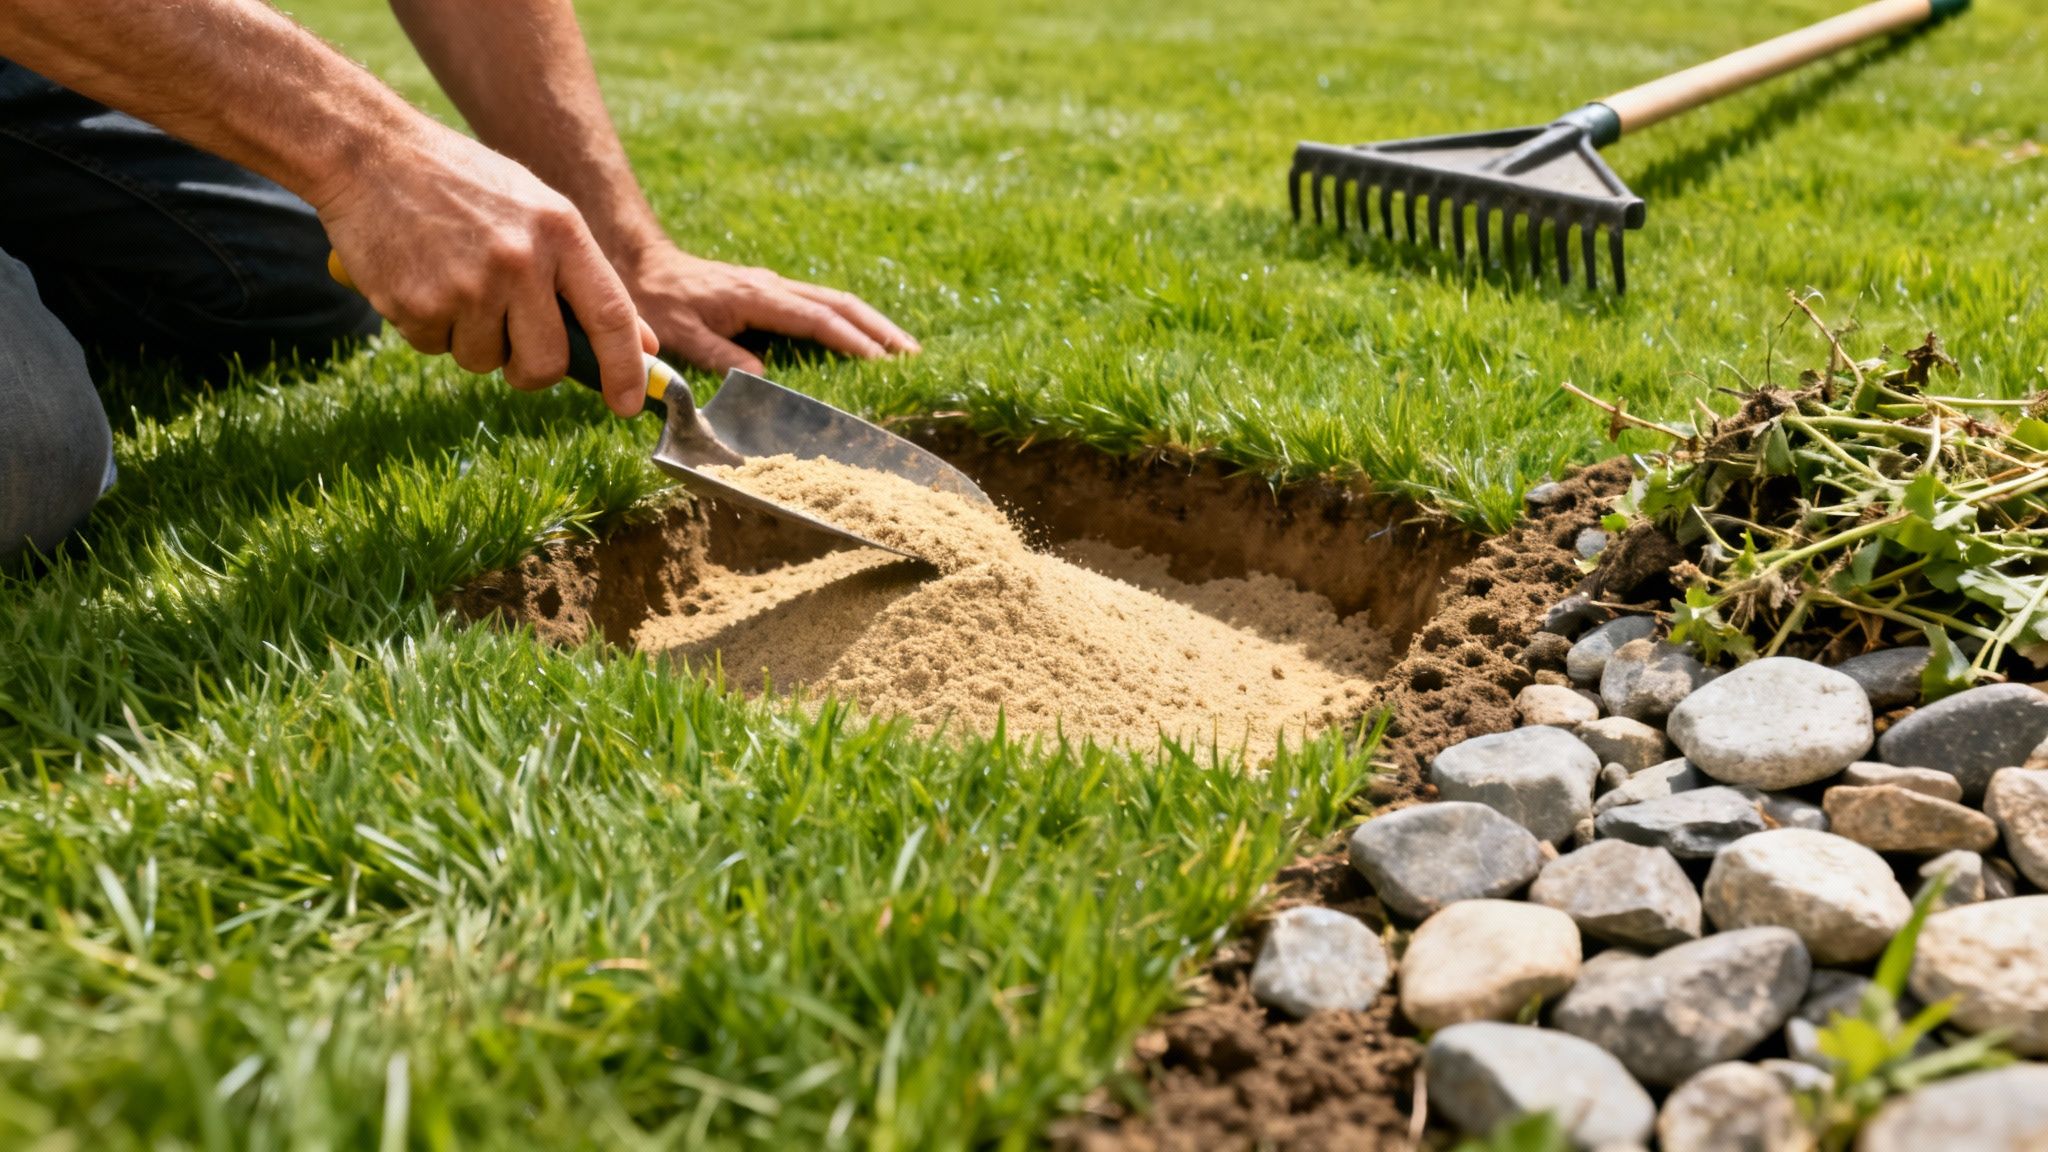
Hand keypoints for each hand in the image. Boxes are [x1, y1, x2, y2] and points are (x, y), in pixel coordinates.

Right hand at [314, 121, 656, 415]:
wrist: (369, 151)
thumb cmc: (462, 184)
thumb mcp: (538, 212)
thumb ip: (588, 278)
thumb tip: (641, 345)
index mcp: (560, 231)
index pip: (611, 315)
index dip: (625, 369)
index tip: (628, 404)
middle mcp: (521, 260)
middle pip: (546, 362)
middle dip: (530, 369)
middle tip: (512, 348)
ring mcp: (468, 284)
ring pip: (484, 360)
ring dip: (469, 339)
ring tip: (451, 280)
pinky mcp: (417, 303)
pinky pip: (434, 347)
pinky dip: (427, 325)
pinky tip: (417, 276)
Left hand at [617, 245, 919, 374]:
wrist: (641, 263)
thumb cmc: (659, 300)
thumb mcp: (682, 335)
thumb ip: (721, 356)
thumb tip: (763, 378)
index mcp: (758, 296)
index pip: (817, 319)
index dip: (852, 341)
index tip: (883, 362)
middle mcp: (774, 286)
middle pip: (841, 304)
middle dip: (880, 329)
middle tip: (913, 356)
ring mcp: (775, 287)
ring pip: (836, 301)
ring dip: (872, 324)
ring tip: (903, 350)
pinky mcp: (772, 292)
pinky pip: (822, 306)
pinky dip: (851, 322)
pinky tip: (864, 340)